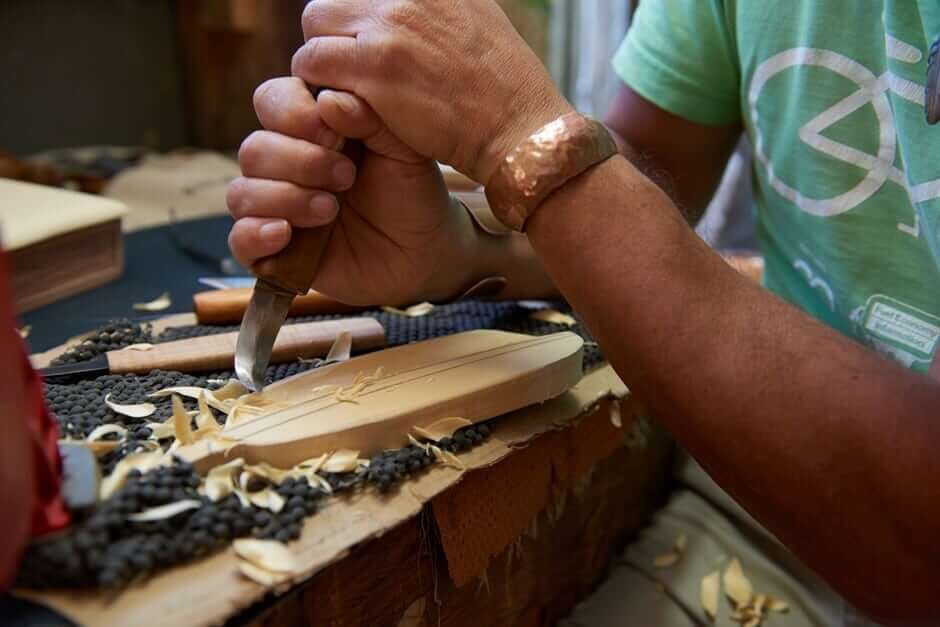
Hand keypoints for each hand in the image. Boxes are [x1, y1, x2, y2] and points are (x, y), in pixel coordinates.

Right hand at [227, 77, 480, 304]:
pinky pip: (239, 240)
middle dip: (299, 162)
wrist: (425, 251)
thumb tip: (328, 99)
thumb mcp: (403, 149)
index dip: (292, 112)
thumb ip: (370, 118)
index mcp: (311, 129)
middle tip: (346, 177)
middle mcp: (285, 165)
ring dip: (285, 198)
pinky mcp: (275, 251)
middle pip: (254, 150)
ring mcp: (276, 208)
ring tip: (331, 210)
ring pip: (242, 193)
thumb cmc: (412, 193)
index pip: (272, 101)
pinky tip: (286, 234)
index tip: (332, 133)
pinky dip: (255, 234)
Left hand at [292, 0, 572, 183]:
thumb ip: (438, 5)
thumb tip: (420, 5)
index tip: (361, 50)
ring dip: (321, 61)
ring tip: (343, 91)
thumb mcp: (478, 16)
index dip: (355, 22)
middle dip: (331, 37)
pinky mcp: (373, 68)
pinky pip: (313, 64)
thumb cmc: (502, 86)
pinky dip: (319, 86)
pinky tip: (343, 108)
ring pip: (315, 27)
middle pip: (329, 3)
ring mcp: (387, 28)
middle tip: (346, 73)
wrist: (518, 128)